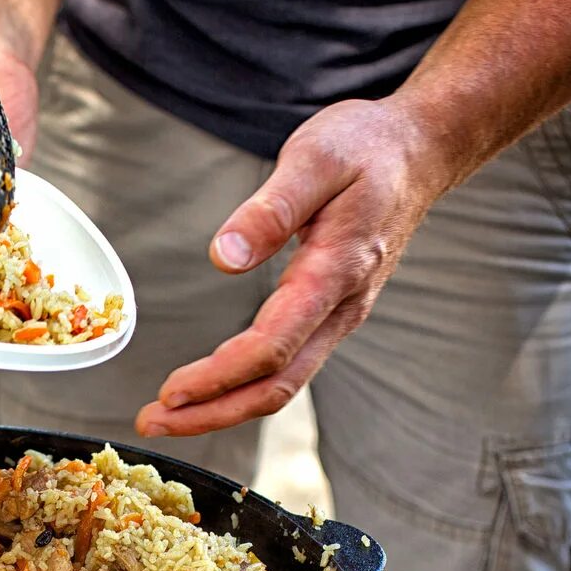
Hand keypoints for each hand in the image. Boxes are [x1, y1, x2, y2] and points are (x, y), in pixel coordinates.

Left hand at [135, 99, 449, 437]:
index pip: (271, 347)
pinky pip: (288, 366)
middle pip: (276, 386)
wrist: (418, 152)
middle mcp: (341, 306)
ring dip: (224, 407)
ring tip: (170, 414)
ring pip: (283, 384)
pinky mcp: (330, 313)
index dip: (218, 376)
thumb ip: (270, 209)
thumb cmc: (365, 148)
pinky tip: (211, 388)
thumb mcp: (315, 158)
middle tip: (153, 422)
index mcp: (334, 272)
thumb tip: (225, 258)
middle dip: (212, 413)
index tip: (171, 391)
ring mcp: (339, 315)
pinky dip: (244, 387)